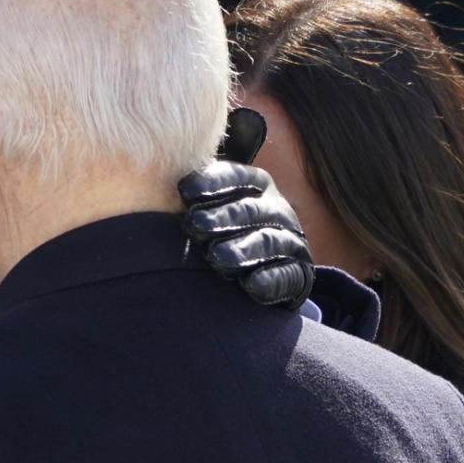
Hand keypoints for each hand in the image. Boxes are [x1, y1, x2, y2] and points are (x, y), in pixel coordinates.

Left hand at [179, 161, 314, 309]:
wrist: (264, 270)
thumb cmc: (222, 231)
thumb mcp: (211, 208)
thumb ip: (194, 198)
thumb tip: (163, 190)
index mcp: (257, 185)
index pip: (236, 178)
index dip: (212, 183)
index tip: (184, 193)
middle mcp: (277, 209)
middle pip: (250, 210)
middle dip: (222, 217)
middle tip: (195, 225)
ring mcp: (292, 240)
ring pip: (269, 242)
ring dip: (243, 250)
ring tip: (216, 257)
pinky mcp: (299, 273)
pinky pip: (286, 275)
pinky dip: (269, 280)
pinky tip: (251, 284)